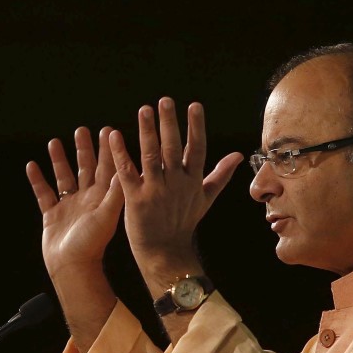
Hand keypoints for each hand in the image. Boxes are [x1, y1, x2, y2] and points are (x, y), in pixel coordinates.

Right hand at [26, 126, 123, 279]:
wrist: (72, 268)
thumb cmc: (92, 244)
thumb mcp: (107, 214)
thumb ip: (115, 191)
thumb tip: (127, 167)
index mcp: (102, 198)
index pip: (106, 168)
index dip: (107, 149)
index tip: (107, 129)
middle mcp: (86, 200)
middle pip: (86, 169)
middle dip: (84, 150)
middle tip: (83, 130)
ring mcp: (69, 207)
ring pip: (64, 178)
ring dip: (60, 160)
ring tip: (55, 142)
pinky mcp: (52, 215)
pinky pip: (43, 193)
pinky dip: (37, 180)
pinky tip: (32, 165)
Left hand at [109, 97, 242, 272]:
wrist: (165, 252)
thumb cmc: (184, 223)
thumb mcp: (205, 198)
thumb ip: (221, 175)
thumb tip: (238, 155)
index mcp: (192, 181)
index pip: (196, 149)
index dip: (196, 127)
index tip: (194, 106)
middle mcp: (175, 184)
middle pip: (173, 149)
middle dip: (169, 124)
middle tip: (164, 101)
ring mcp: (155, 191)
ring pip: (151, 157)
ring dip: (147, 132)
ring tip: (144, 110)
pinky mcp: (135, 200)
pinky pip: (127, 173)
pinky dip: (121, 154)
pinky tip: (114, 135)